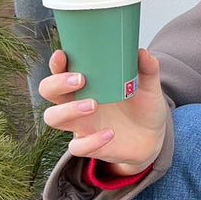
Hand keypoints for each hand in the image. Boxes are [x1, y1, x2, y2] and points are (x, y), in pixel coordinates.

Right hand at [39, 47, 167, 174]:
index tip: (62, 55)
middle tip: (80, 80)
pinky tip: (110, 133)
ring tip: (93, 104)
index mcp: (87, 83)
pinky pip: (78, 147)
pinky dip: (91, 141)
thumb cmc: (143, 106)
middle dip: (57, 84)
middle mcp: (77, 102)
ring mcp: (81, 124)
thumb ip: (147, 68)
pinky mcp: (90, 145)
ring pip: (53, 118)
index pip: (61, 70)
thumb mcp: (148, 85)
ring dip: (68, 110)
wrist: (152, 136)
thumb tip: (142, 52)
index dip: (57, 63)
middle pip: (48, 91)